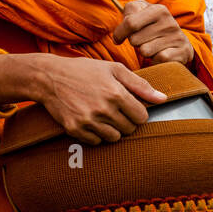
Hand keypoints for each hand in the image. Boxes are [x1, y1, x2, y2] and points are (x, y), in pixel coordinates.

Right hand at [34, 54, 165, 144]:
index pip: (142, 117)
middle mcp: (103, 109)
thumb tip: (163, 99)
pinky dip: (96, 134)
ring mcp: (88, 121)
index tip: (129, 106)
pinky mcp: (75, 129)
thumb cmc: (84, 70)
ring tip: (103, 115)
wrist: (49, 77)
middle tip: (114, 109)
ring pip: (114, 138)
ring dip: (112, 129)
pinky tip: (91, 120)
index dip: (138, 112)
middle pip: (129, 129)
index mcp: (116, 93)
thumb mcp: (114, 69)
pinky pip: (96, 142)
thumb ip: (140, 85)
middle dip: (126, 120)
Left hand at [111, 0, 193, 64]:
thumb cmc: (152, 27)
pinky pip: (157, 59)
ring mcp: (176, 37)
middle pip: (134, 40)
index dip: (120, 33)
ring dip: (144, 52)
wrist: (179, 42)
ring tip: (152, 46)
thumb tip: (117, 37)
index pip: (129, 23)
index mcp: (158, 9)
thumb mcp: (141, 14)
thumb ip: (127, 16)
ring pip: (144, 51)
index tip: (118, 38)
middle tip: (143, 40)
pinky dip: (155, 60)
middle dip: (134, 43)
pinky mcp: (182, 52)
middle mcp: (169, 22)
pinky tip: (160, 54)